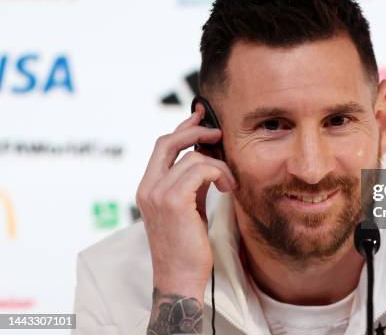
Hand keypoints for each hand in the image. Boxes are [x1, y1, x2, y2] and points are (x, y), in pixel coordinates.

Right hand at [136, 103, 235, 296]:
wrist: (180, 277)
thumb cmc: (187, 246)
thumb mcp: (188, 207)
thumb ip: (192, 182)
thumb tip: (207, 157)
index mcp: (147, 187)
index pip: (161, 145)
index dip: (182, 127)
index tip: (200, 117)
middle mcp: (147, 187)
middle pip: (168, 140)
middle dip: (196, 130)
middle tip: (218, 134)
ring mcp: (157, 193)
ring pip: (192, 156)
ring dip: (219, 165)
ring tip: (229, 183)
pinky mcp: (173, 200)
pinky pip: (201, 169)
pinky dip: (220, 173)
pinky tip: (227, 188)